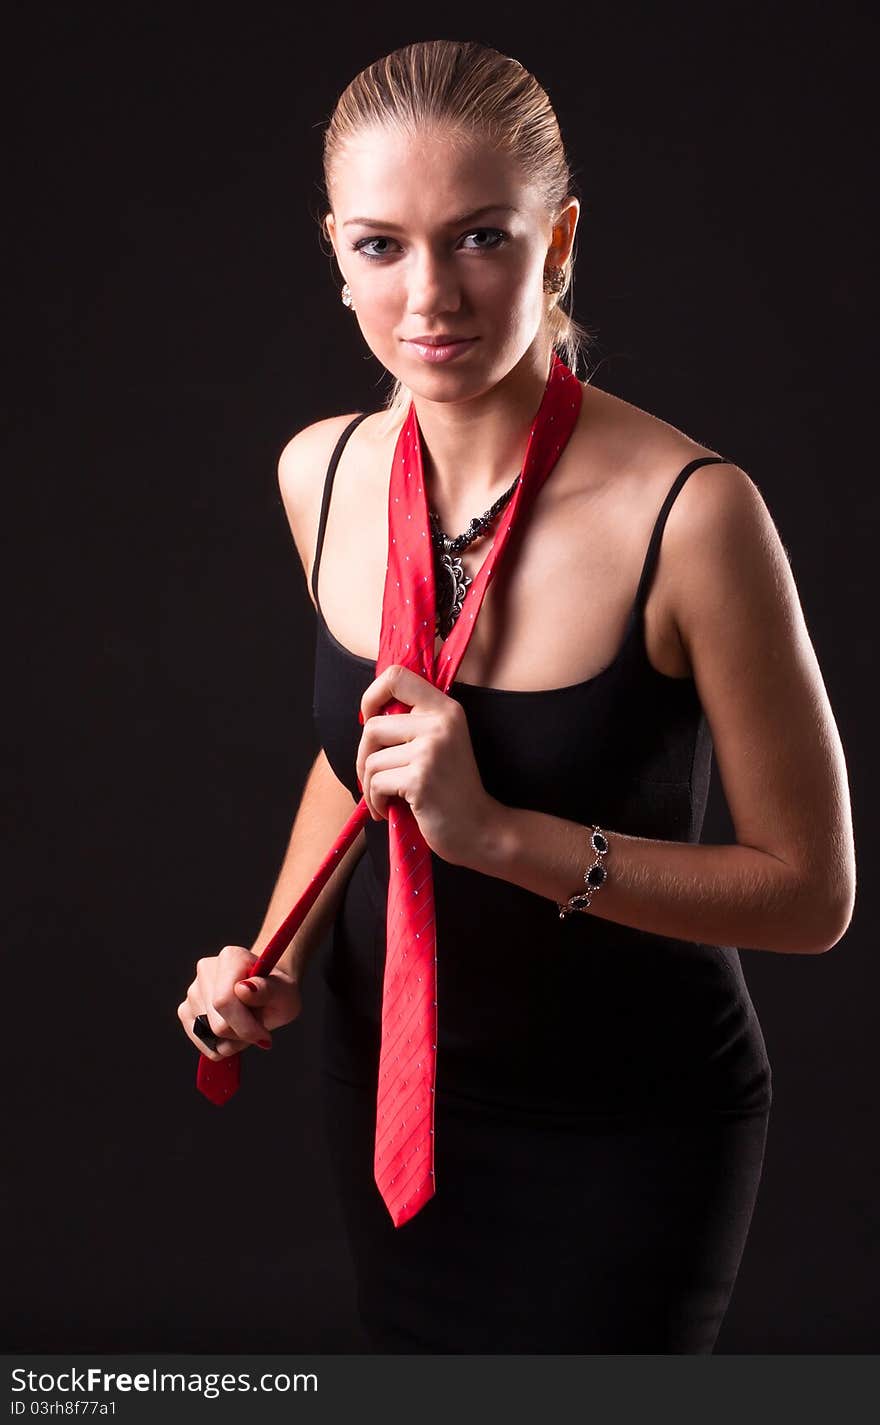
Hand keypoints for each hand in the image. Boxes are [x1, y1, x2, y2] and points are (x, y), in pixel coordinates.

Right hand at [178, 944, 303, 1061]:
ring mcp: (193, 990)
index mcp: (231, 957)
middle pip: (216, 1024)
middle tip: (258, 1028)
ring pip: (207, 1034)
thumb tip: (242, 989)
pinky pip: (200, 1041)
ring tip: (246, 1022)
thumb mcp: (285, 993)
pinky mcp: (186, 1009)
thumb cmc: (277, 992)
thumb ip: (268, 991)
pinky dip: (219, 1045)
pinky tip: (233, 1030)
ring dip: (232, 1040)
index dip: (245, 1026)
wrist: (266, 993)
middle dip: (241, 1035)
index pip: (224, 1001)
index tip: (264, 1035)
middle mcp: (206, 969)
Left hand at [355, 662, 500, 866]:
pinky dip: (376, 802)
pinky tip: (389, 811)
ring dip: (370, 786)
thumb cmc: (451, 790)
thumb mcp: (441, 743)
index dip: (371, 696)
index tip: (370, 720)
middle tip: (373, 777)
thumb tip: (367, 712)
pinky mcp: (420, 778)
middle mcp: (441, 723)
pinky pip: (376, 783)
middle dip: (363, 756)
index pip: (396, 676)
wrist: (480, 828)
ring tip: (386, 798)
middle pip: (372, 726)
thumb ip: (413, 723)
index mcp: (446, 709)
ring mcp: (431, 750)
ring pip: (372, 759)